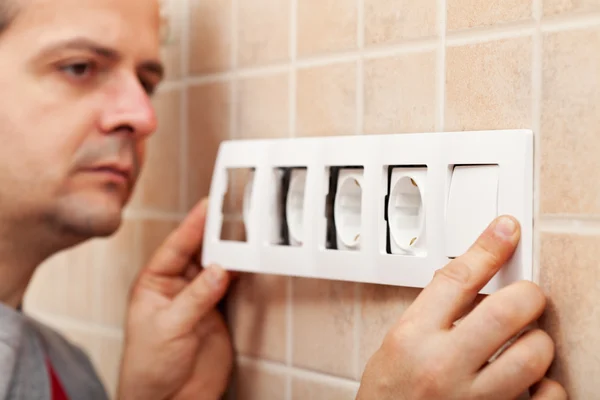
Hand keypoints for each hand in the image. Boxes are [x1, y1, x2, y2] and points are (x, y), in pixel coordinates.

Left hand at [117, 199, 233, 399]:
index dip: (193, 225)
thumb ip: (195, 298)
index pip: (176, 247)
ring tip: (248, 234)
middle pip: (200, 251)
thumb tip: (219, 270)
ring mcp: (200, 298)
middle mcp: (178, 286)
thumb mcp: (168, 328)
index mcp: (154, 283)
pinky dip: (243, 275)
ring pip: (219, 266)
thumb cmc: (149, 367)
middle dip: (216, 234)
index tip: (209, 206)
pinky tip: (252, 262)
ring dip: (232, 252)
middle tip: (236, 214)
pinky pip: (233, 287)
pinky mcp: (218, 313)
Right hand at [356, 216, 566, 399]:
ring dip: (537, 340)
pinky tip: (529, 379)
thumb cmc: (389, 393)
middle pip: (506, 311)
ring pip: (533, 354)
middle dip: (527, 295)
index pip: (456, 279)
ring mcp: (472, 398)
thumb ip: (434, 310)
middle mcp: (443, 366)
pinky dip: (546, 383)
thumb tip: (476, 278)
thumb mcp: (398, 340)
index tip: (506, 230)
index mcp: (412, 337)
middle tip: (526, 297)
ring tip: (525, 342)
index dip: (487, 248)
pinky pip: (547, 397)